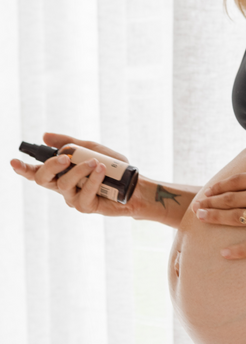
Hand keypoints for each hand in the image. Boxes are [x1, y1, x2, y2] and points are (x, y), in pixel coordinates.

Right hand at [11, 132, 132, 216]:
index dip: (22, 168)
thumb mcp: (92, 150)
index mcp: (61, 173)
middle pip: (42, 179)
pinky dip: (93, 179)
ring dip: (79, 170)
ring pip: (64, 184)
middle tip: (64, 157)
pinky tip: (101, 170)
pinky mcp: (86, 207)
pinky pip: (84, 193)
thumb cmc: (112, 168)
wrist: (134, 185)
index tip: (13, 161)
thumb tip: (45, 136)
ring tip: (96, 162)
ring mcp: (73, 198)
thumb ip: (70, 143)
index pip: (37, 171)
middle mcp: (63, 187)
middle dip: (50, 165)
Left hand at [192, 145, 245, 258]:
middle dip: (211, 202)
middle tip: (197, 207)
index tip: (208, 191)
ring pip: (237, 218)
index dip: (220, 186)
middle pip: (231, 199)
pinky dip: (239, 251)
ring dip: (216, 219)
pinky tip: (224, 254)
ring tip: (201, 220)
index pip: (237, 181)